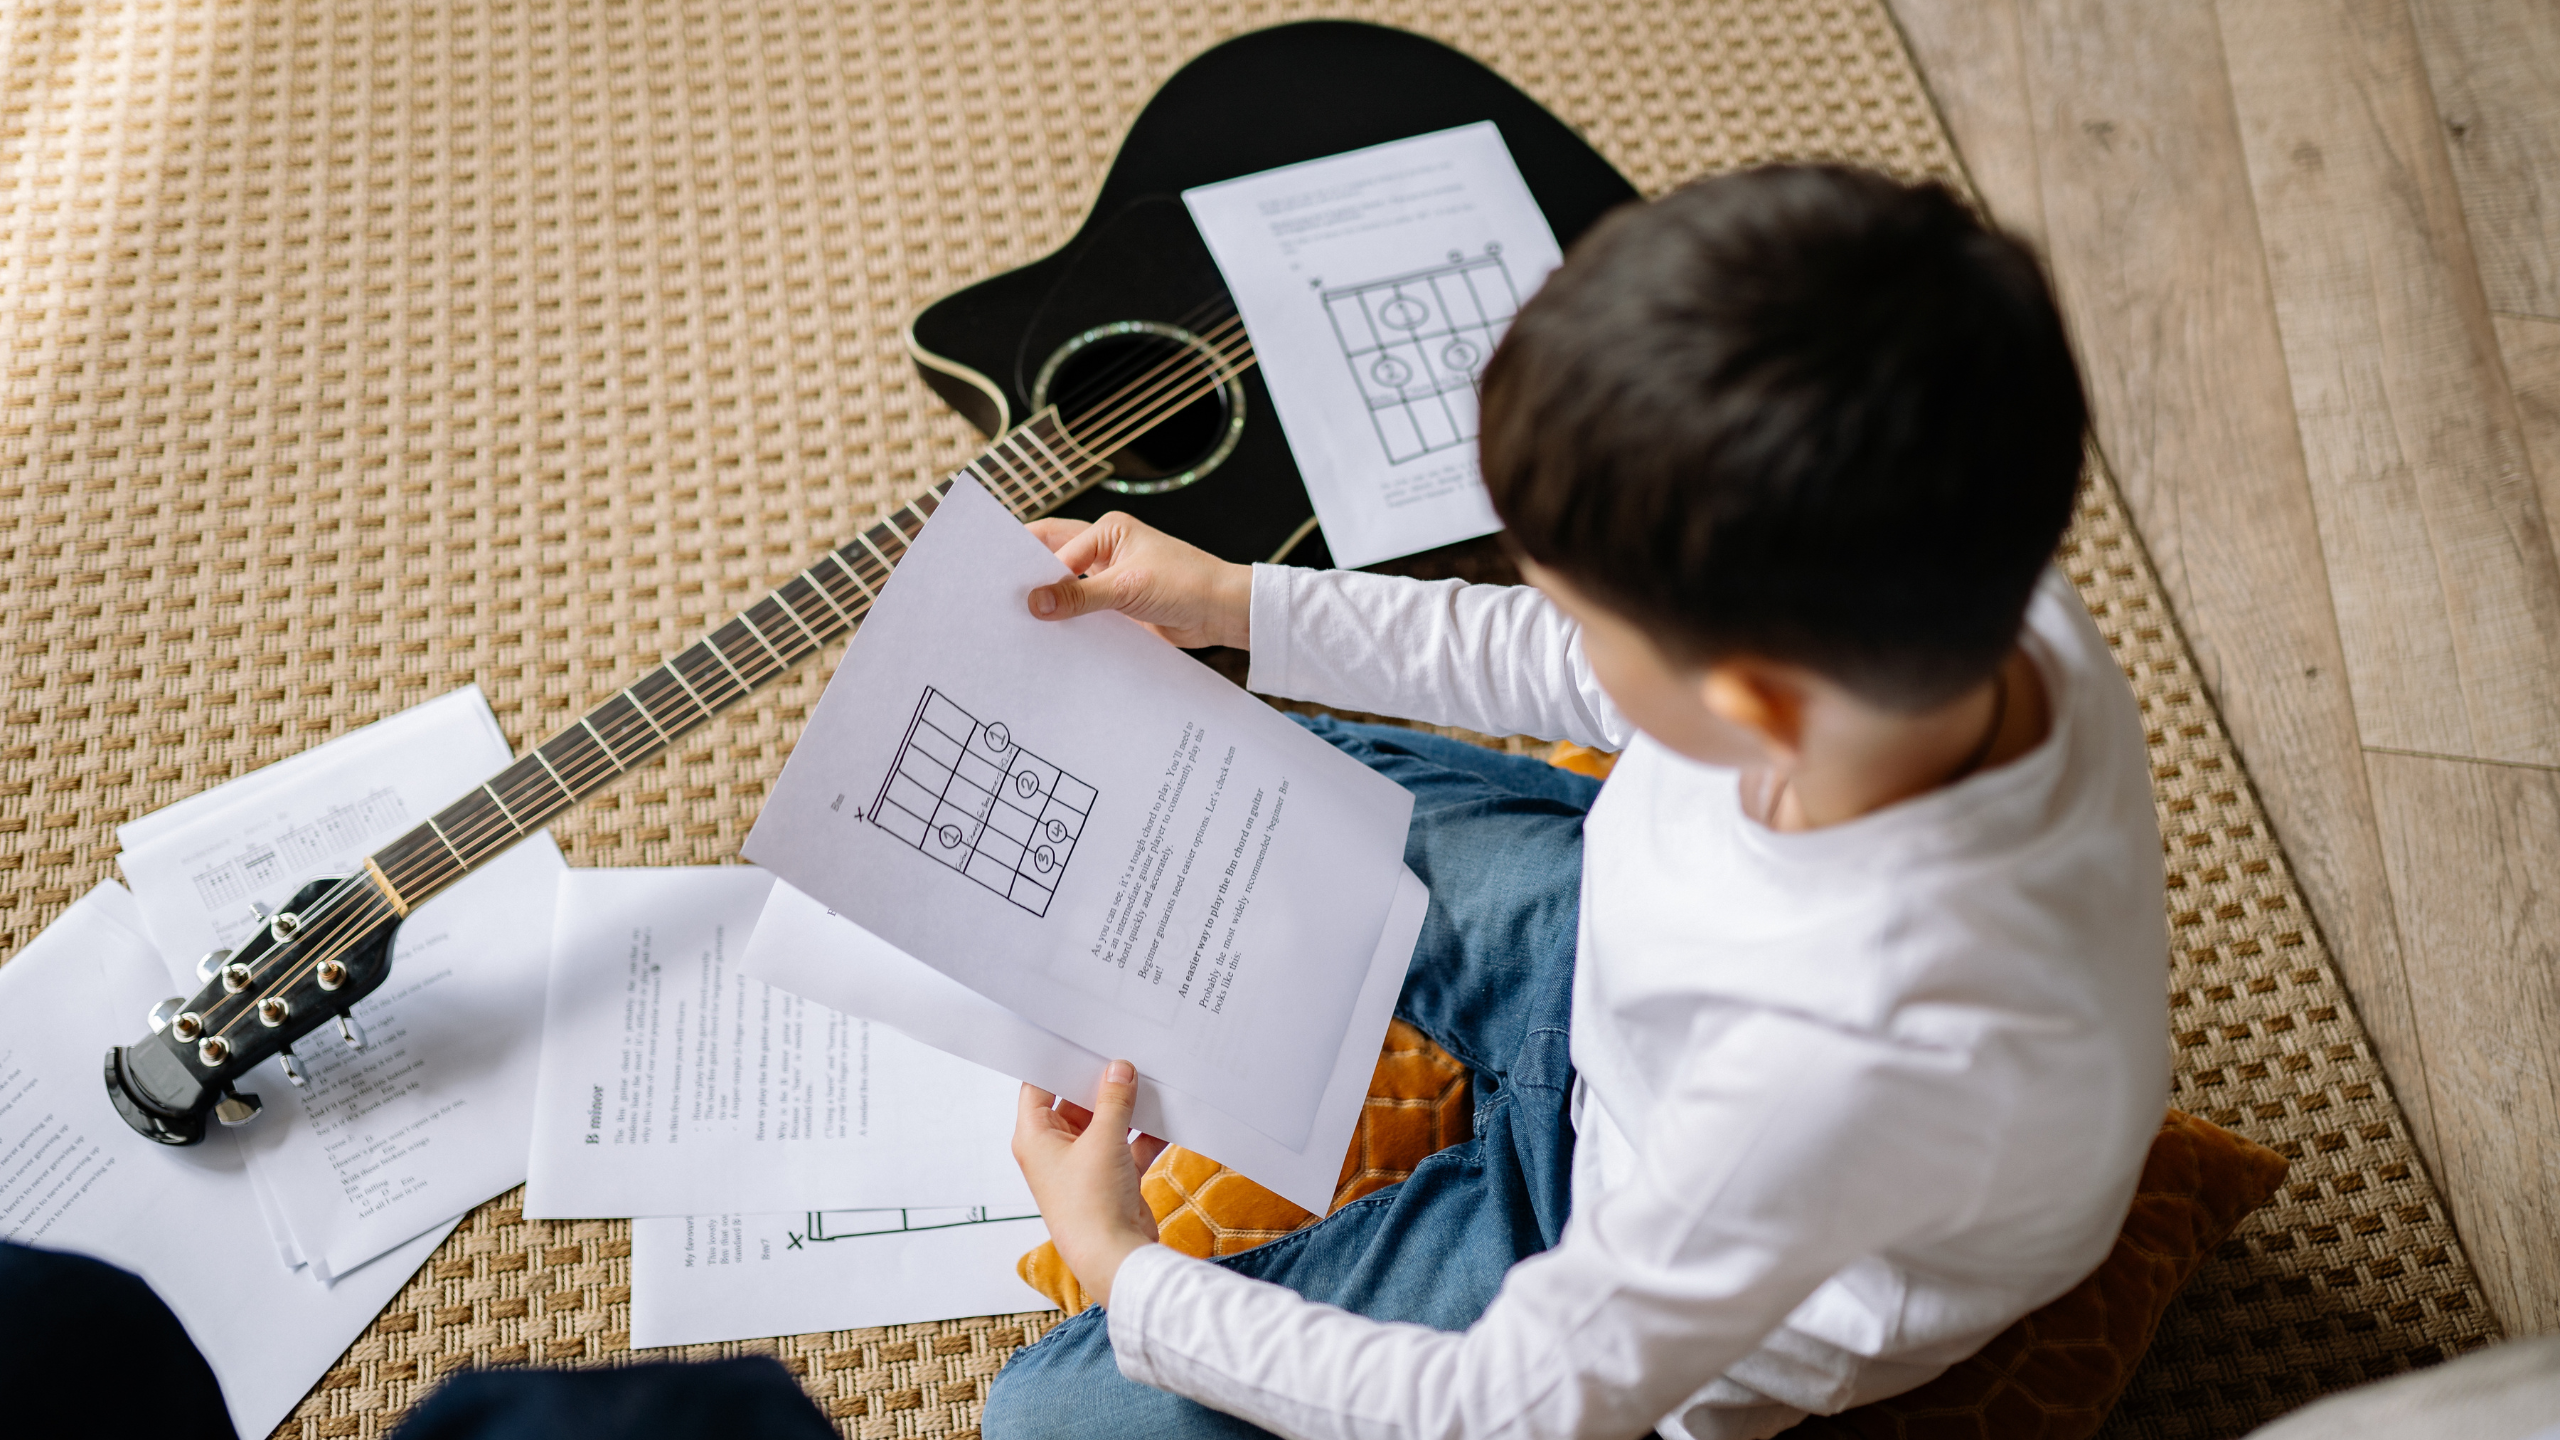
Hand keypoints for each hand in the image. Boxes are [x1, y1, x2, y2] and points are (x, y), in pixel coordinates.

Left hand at [1012, 1059, 1167, 1308]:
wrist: (1115, 1257)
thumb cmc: (1092, 1204)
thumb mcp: (1103, 1139)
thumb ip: (1114, 1100)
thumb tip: (1120, 1069)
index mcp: (1035, 1137)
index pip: (1038, 1087)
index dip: (1057, 1062)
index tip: (1079, 1038)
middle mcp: (1055, 1151)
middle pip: (1076, 1103)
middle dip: (1102, 1084)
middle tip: (1124, 1053)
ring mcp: (1084, 1166)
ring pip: (1105, 1124)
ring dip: (1126, 1109)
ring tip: (1150, 1079)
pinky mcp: (1111, 1180)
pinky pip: (1127, 1146)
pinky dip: (1144, 1134)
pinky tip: (1166, 1116)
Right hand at [1025, 513, 1251, 649]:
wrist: (1222, 612)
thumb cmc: (1186, 584)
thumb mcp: (1127, 587)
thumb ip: (1080, 596)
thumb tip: (1035, 603)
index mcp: (1108, 530)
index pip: (1056, 547)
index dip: (1030, 569)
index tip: (1005, 592)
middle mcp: (1106, 549)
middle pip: (1056, 559)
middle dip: (1031, 576)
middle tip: (1000, 598)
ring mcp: (1111, 578)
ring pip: (1068, 588)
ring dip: (1050, 602)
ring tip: (1018, 622)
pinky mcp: (1117, 605)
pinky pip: (1084, 612)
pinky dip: (1068, 622)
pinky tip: (1049, 637)